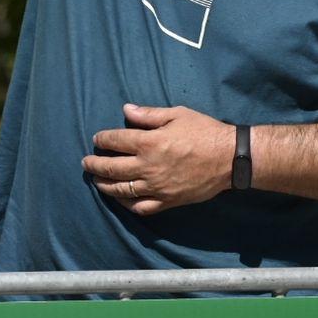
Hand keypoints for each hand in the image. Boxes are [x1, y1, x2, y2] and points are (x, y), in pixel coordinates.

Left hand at [81, 104, 234, 214]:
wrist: (230, 158)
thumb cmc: (204, 132)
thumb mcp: (177, 114)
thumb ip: (148, 114)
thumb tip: (126, 110)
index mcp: (149, 143)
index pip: (115, 141)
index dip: (102, 139)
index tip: (97, 139)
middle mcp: (148, 167)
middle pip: (112, 167)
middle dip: (95, 164)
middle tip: (86, 162)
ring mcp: (157, 187)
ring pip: (122, 189)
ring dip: (104, 185)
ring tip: (96, 180)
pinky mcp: (168, 201)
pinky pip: (141, 207)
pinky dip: (126, 204)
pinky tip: (120, 199)